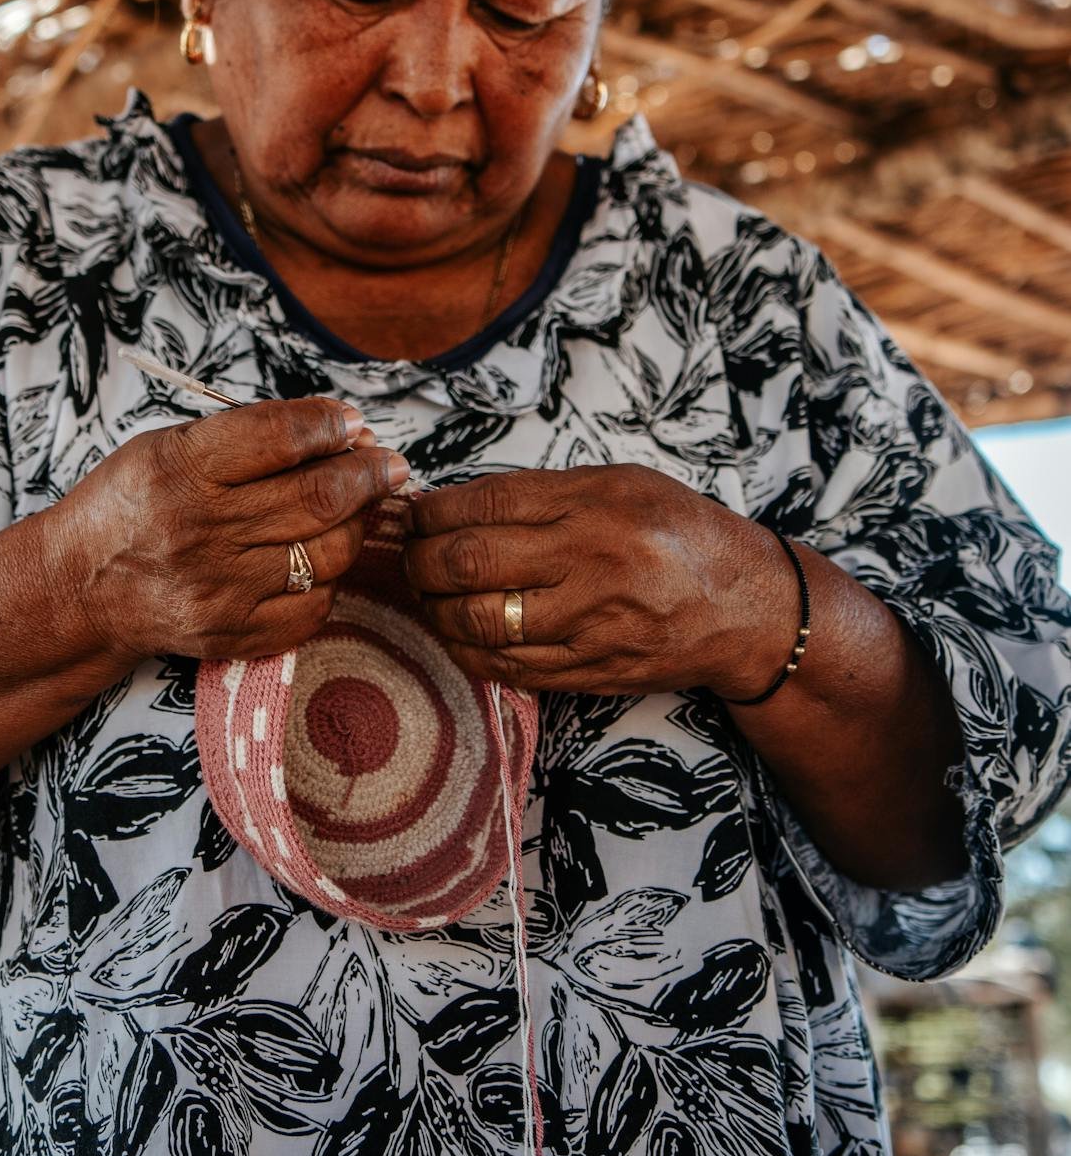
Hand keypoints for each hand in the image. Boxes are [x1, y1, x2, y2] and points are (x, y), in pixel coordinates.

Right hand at [44, 397, 409, 663]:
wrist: (82, 588)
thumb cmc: (133, 504)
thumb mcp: (167, 445)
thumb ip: (246, 435)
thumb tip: (337, 430)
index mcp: (180, 468)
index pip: (279, 438)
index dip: (329, 426)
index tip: (353, 424)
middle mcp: (201, 530)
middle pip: (317, 497)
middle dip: (368, 474)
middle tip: (389, 464)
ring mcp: (220, 589)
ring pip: (327, 552)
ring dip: (358, 523)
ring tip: (361, 505)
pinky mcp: (233, 633)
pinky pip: (314, 605)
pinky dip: (332, 577)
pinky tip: (323, 555)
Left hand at [404, 465, 794, 695]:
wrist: (746, 608)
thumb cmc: (679, 533)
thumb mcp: (620, 484)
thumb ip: (544, 491)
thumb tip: (458, 502)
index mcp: (593, 504)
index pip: (484, 504)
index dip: (432, 511)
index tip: (414, 514)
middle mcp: (588, 562)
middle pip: (468, 563)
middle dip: (418, 559)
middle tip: (408, 554)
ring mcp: (588, 623)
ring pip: (477, 621)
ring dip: (433, 609)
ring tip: (427, 594)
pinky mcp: (589, 670)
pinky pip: (505, 667)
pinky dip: (465, 650)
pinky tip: (456, 632)